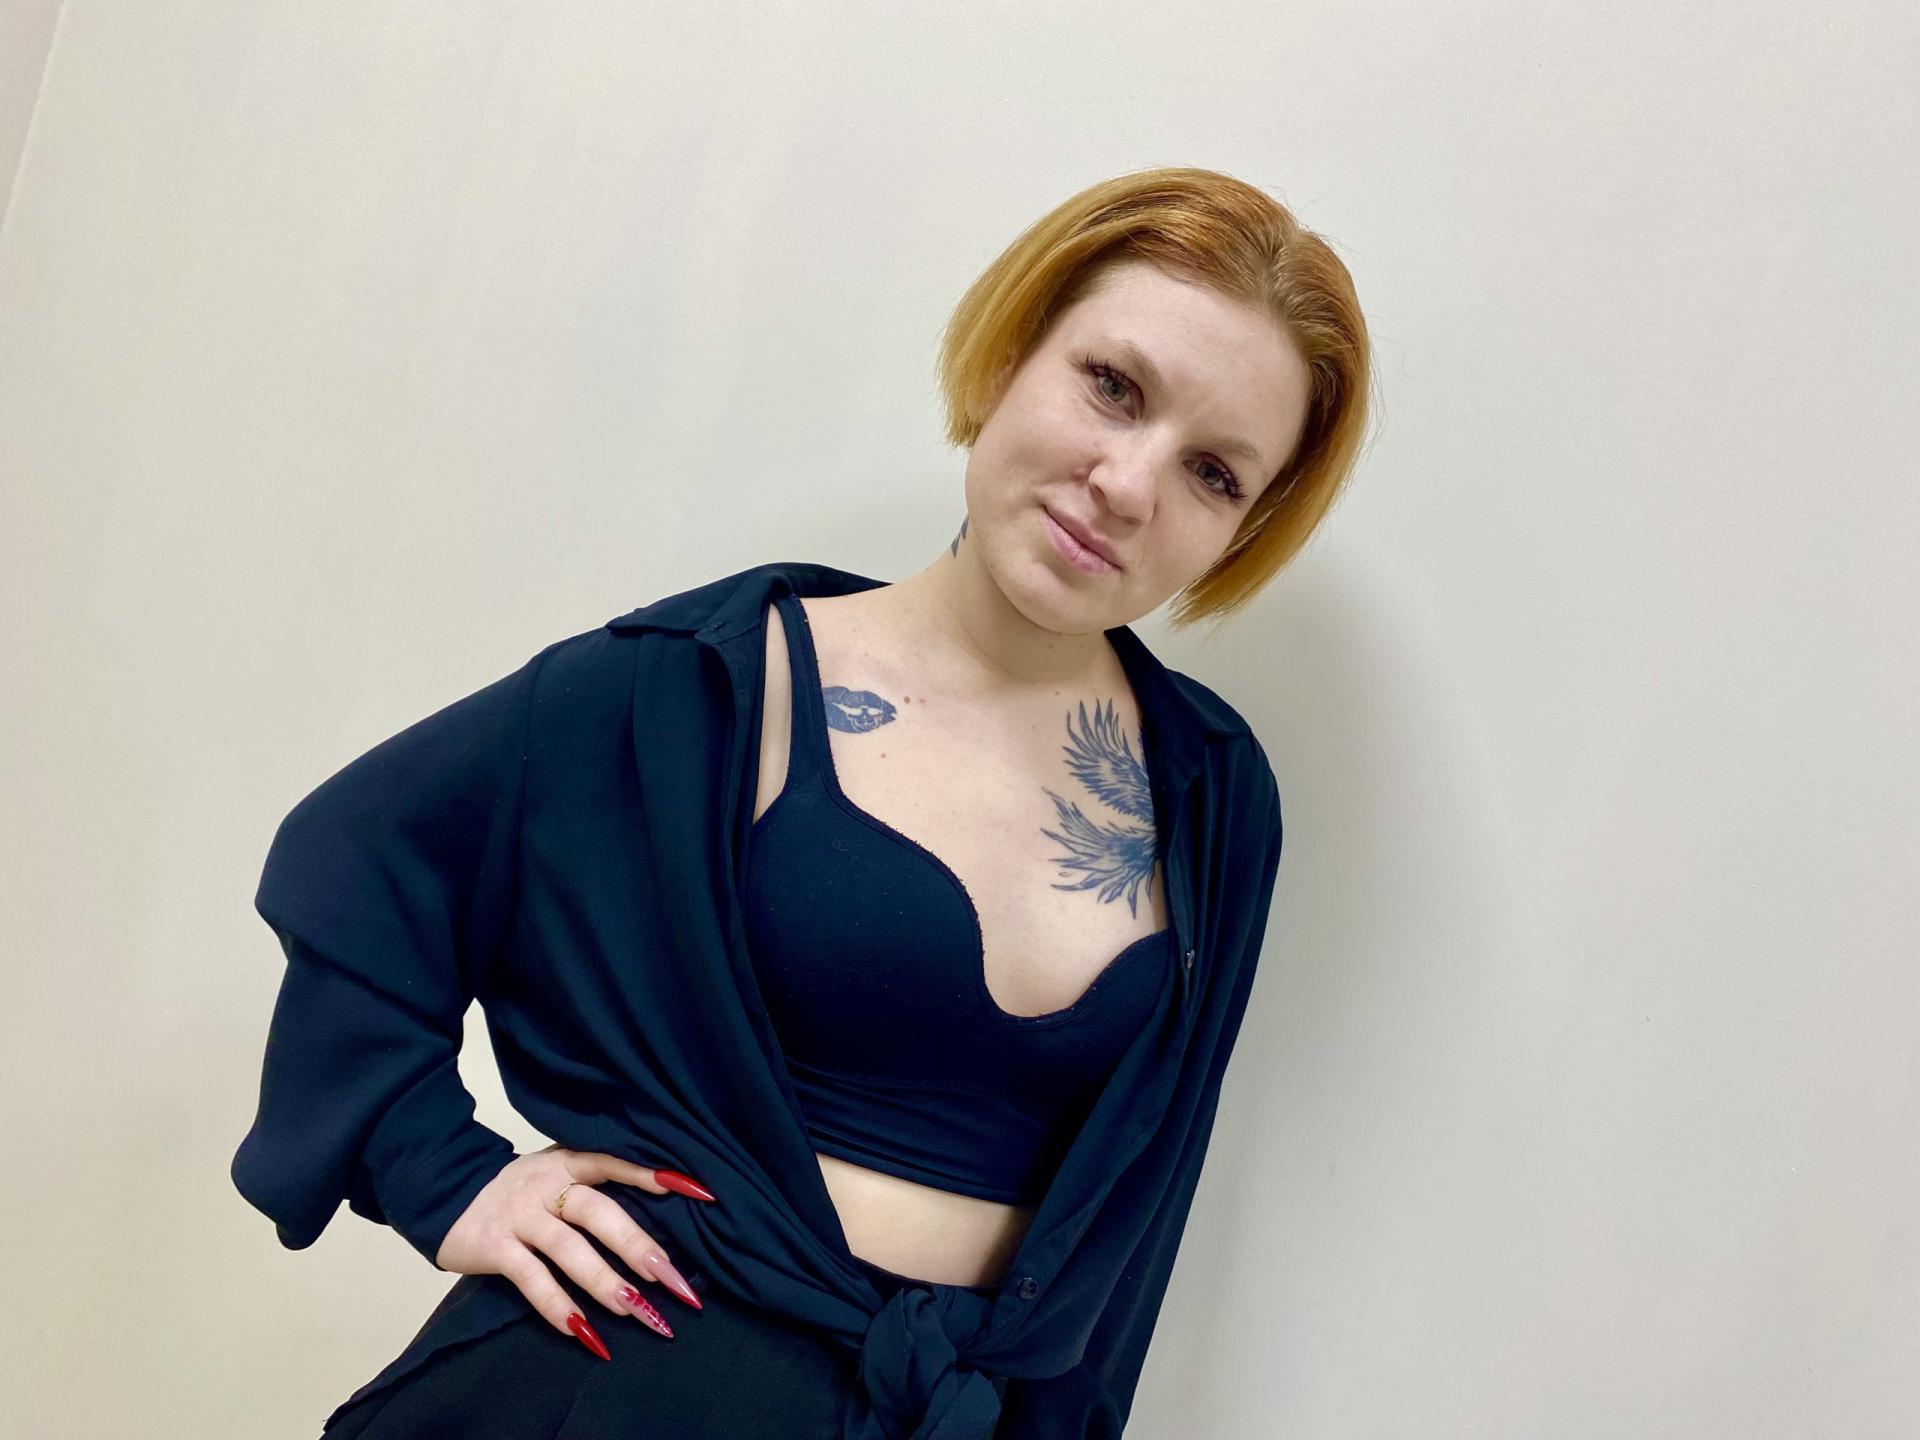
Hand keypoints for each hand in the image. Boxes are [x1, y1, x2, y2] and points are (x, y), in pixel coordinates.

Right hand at [434, 1144, 709, 1351]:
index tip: (700, 1192)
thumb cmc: (519, 1192)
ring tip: (636, 1310)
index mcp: (568, 1161)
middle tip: (673, 1278)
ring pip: (569, 1250)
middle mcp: (547, 1185)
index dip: (655, 1176)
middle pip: (600, 1212)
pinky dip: (558, 1307)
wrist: (445, 1194)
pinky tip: (584, 1332)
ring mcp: (520, 1215)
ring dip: (605, 1282)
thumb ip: (595, 1189)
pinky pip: (532, 1280)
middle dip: (638, 1247)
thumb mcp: (556, 1175)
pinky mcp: (495, 1247)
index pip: (616, 1162)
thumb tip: (654, 1228)